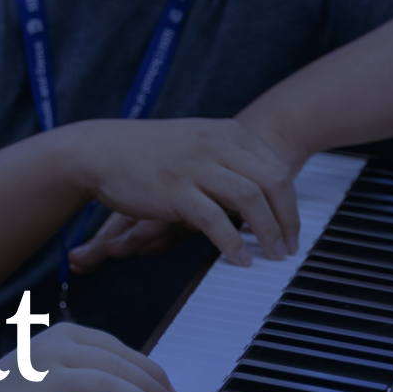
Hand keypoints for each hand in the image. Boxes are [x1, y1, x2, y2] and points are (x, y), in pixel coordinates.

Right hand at [0, 325, 176, 391]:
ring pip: (107, 386)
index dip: (149, 369)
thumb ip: (88, 373)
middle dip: (152, 389)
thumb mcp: (51, 369)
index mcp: (62, 336)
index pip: (118, 348)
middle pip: (118, 366)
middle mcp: (55, 350)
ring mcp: (44, 375)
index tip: (168, 389)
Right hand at [61, 117, 302, 269]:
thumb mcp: (195, 140)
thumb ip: (225, 155)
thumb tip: (255, 186)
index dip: (290, 200)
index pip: (275, 166)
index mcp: (225, 132)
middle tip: (291, 246)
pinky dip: (233, 243)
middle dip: (288, 218)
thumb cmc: (146, 150)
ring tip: (273, 255)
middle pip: (272, 181)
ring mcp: (195, 167)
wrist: (100, 150)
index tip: (292, 225)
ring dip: (269, 232)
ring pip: (250, 199)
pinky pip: (216, 220)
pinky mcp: (175, 191)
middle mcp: (215, 145)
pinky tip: (240, 259)